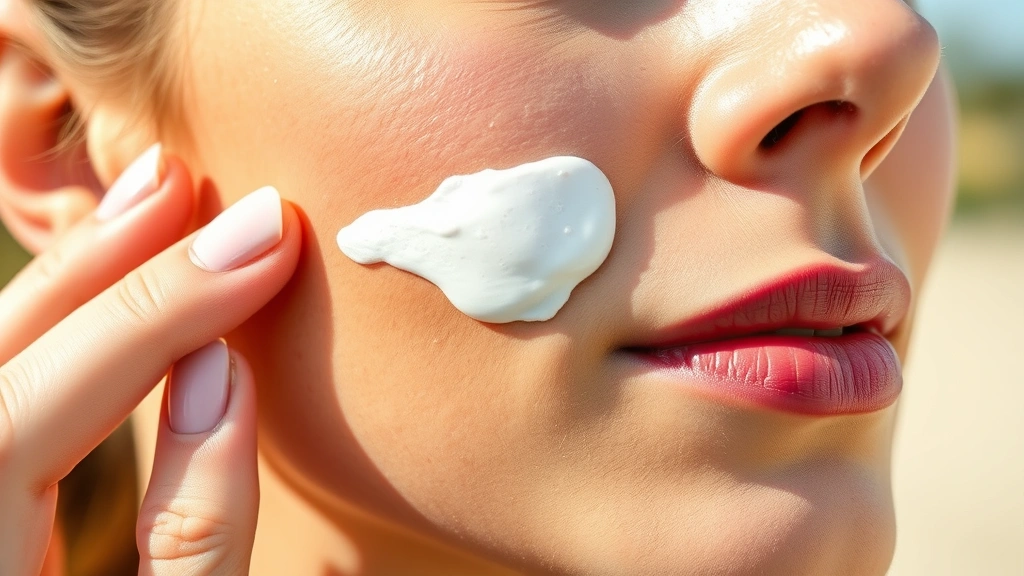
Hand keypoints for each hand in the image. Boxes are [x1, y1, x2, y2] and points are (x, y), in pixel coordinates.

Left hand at [0, 145, 300, 574]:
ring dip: (73, 281)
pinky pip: (8, 387)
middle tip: (191, 186)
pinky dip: (59, 326)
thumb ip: (197, 534)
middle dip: (97, 270)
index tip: (262, 250)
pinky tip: (118, 282)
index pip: (13, 428)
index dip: (147, 324)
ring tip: (155, 203)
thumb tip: (227, 373)